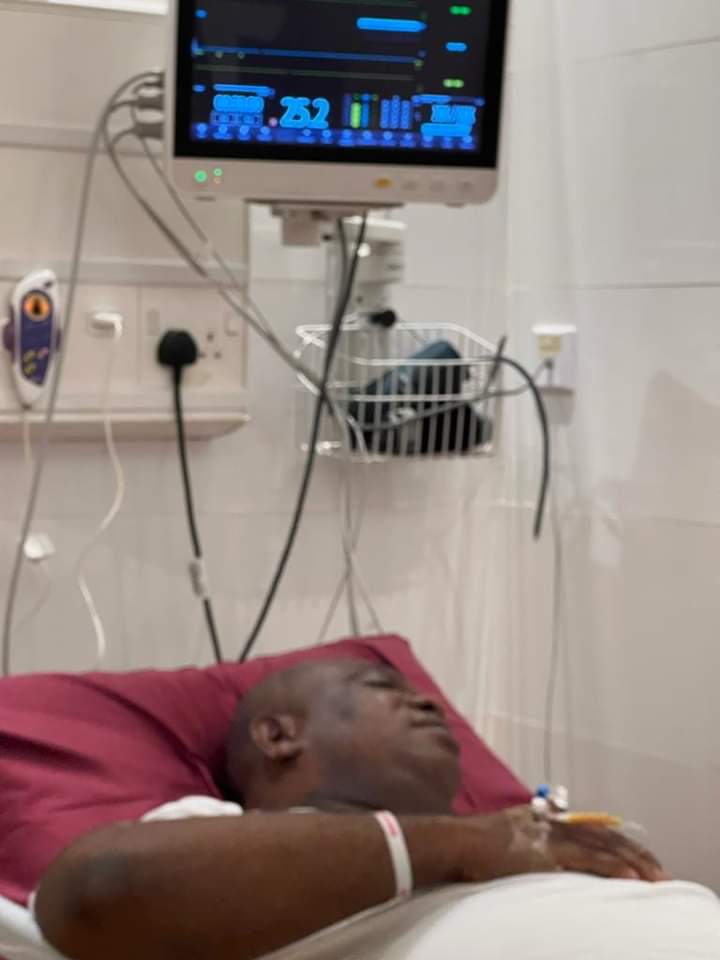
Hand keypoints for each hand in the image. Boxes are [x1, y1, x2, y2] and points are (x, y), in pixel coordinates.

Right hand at [459, 806, 668, 882]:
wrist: (456, 842)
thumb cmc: (472, 842)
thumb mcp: (505, 829)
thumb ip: (527, 829)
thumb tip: (539, 832)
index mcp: (545, 819)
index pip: (593, 829)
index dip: (618, 842)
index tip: (637, 856)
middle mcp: (553, 824)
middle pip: (604, 835)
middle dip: (633, 852)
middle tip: (657, 869)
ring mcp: (551, 837)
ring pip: (602, 847)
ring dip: (631, 863)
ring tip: (654, 877)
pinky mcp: (546, 853)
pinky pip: (587, 861)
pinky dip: (610, 868)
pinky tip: (629, 877)